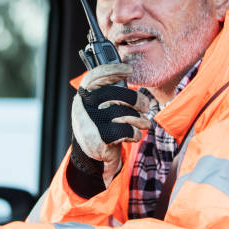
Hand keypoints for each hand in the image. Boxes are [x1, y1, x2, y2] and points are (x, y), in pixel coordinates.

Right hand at [70, 63, 149, 191]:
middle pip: (114, 93)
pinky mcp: (98, 139)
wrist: (92, 158)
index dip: (112, 70)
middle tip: (145, 106)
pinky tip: (133, 135)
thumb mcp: (101, 108)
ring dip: (139, 119)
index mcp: (83, 96)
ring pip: (122, 113)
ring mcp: (89, 123)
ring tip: (143, 123)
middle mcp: (83, 107)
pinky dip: (134, 133)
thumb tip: (128, 76)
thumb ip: (109, 94)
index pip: (95, 76)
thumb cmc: (101, 128)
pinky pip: (125, 129)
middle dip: (135, 99)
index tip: (129, 69)